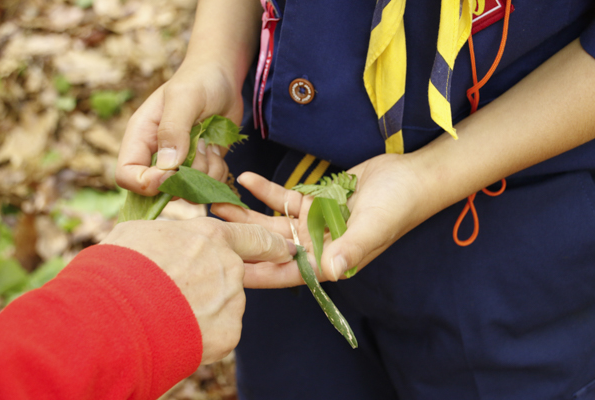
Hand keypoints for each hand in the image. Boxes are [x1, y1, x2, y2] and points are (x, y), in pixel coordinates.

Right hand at [100, 217, 295, 363]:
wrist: (114, 315)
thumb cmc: (119, 267)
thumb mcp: (142, 234)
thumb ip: (170, 236)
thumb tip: (169, 240)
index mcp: (211, 237)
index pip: (253, 237)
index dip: (269, 244)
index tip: (285, 249)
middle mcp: (230, 266)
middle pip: (230, 277)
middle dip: (211, 285)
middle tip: (177, 295)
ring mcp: (232, 301)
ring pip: (224, 307)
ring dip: (203, 311)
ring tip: (167, 315)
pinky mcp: (230, 333)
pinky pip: (220, 334)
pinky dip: (202, 337)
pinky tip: (176, 333)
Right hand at [116, 61, 242, 195]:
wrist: (223, 78)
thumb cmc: (199, 81)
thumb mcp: (185, 98)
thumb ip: (173, 130)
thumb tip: (168, 167)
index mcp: (140, 138)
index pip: (127, 175)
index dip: (146, 184)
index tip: (172, 174)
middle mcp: (157, 155)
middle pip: (160, 190)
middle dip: (185, 178)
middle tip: (200, 148)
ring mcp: (180, 164)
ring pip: (188, 191)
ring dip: (205, 173)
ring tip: (209, 144)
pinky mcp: (201, 167)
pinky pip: (207, 185)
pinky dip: (217, 172)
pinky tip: (217, 150)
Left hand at [211, 153, 428, 287]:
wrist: (411, 176)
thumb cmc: (398, 206)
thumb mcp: (374, 226)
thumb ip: (352, 248)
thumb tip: (332, 270)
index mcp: (331, 259)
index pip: (287, 271)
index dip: (257, 273)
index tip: (226, 268)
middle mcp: (319, 245)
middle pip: (273, 247)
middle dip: (243, 241)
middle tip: (209, 233)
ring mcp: (315, 223)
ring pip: (273, 222)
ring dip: (248, 215)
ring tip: (218, 205)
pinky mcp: (315, 201)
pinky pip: (285, 198)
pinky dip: (266, 190)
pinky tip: (246, 179)